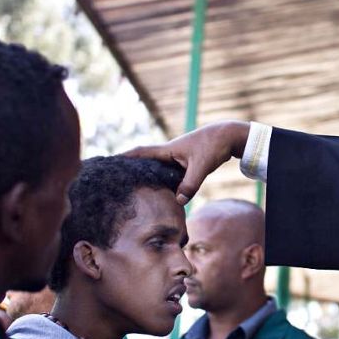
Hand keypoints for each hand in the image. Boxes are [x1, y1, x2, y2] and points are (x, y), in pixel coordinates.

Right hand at [125, 121, 249, 204]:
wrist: (229, 137)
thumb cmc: (214, 147)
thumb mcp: (201, 166)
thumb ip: (190, 184)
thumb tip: (179, 202)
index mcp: (167, 150)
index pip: (140, 153)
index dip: (124, 158)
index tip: (109, 162)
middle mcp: (169, 153)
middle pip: (144, 161)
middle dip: (130, 168)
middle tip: (115, 179)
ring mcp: (177, 158)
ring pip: (157, 169)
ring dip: (147, 176)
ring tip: (132, 189)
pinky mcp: (186, 164)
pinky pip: (169, 174)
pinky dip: (163, 181)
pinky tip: (161, 193)